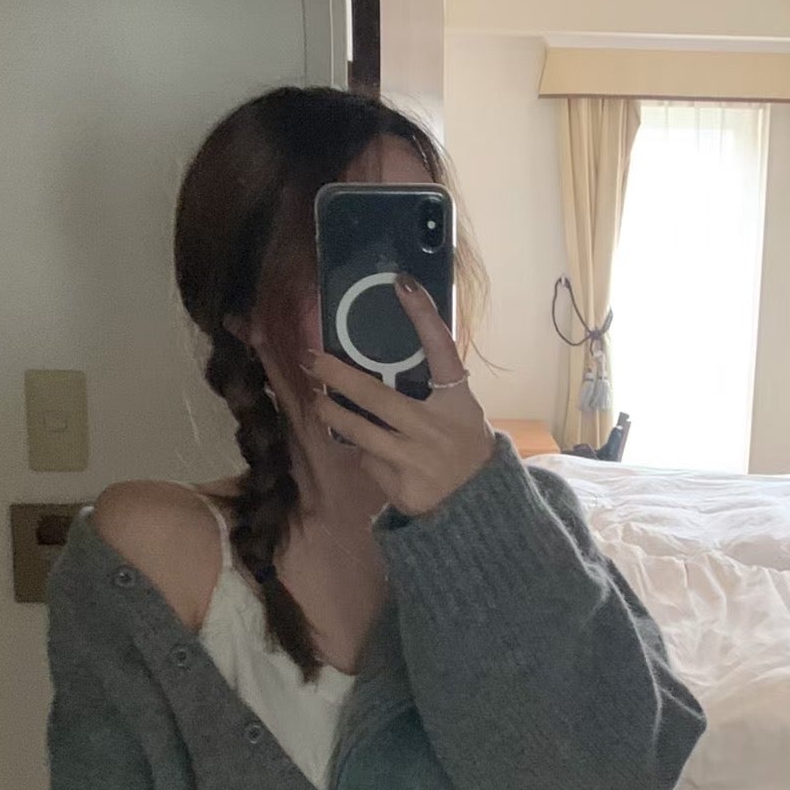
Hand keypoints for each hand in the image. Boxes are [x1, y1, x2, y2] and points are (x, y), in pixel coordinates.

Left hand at [305, 277, 494, 516]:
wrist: (478, 505)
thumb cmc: (463, 446)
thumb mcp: (461, 412)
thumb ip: (433, 390)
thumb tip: (383, 358)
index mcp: (458, 402)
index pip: (442, 350)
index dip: (424, 316)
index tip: (402, 284)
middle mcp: (437, 428)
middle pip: (377, 397)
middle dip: (338, 376)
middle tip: (312, 359)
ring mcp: (418, 461)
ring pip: (360, 433)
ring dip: (333, 414)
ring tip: (317, 401)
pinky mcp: (403, 488)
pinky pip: (370, 462)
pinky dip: (367, 455)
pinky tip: (375, 455)